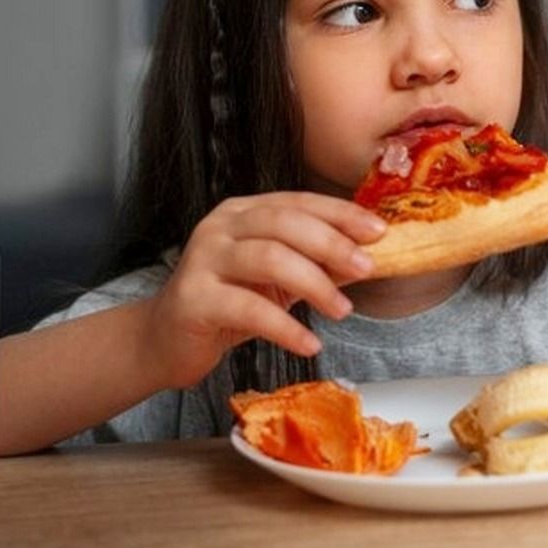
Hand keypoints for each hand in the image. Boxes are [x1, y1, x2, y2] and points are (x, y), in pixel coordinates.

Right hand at [143, 192, 385, 387]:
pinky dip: (286, 327)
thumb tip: (373, 259)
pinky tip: (310, 344)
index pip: (299, 202)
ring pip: (268, 258)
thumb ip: (319, 265)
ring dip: (315, 284)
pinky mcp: (194, 298)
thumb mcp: (281, 280)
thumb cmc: (229, 304)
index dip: (341, 214)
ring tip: (343, 311)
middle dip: (333, 244)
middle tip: (367, 269)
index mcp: (244, 212)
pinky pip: (248, 309)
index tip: (379, 232)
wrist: (168, 340)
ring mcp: (203, 259)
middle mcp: (221, 227)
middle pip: (284, 224)